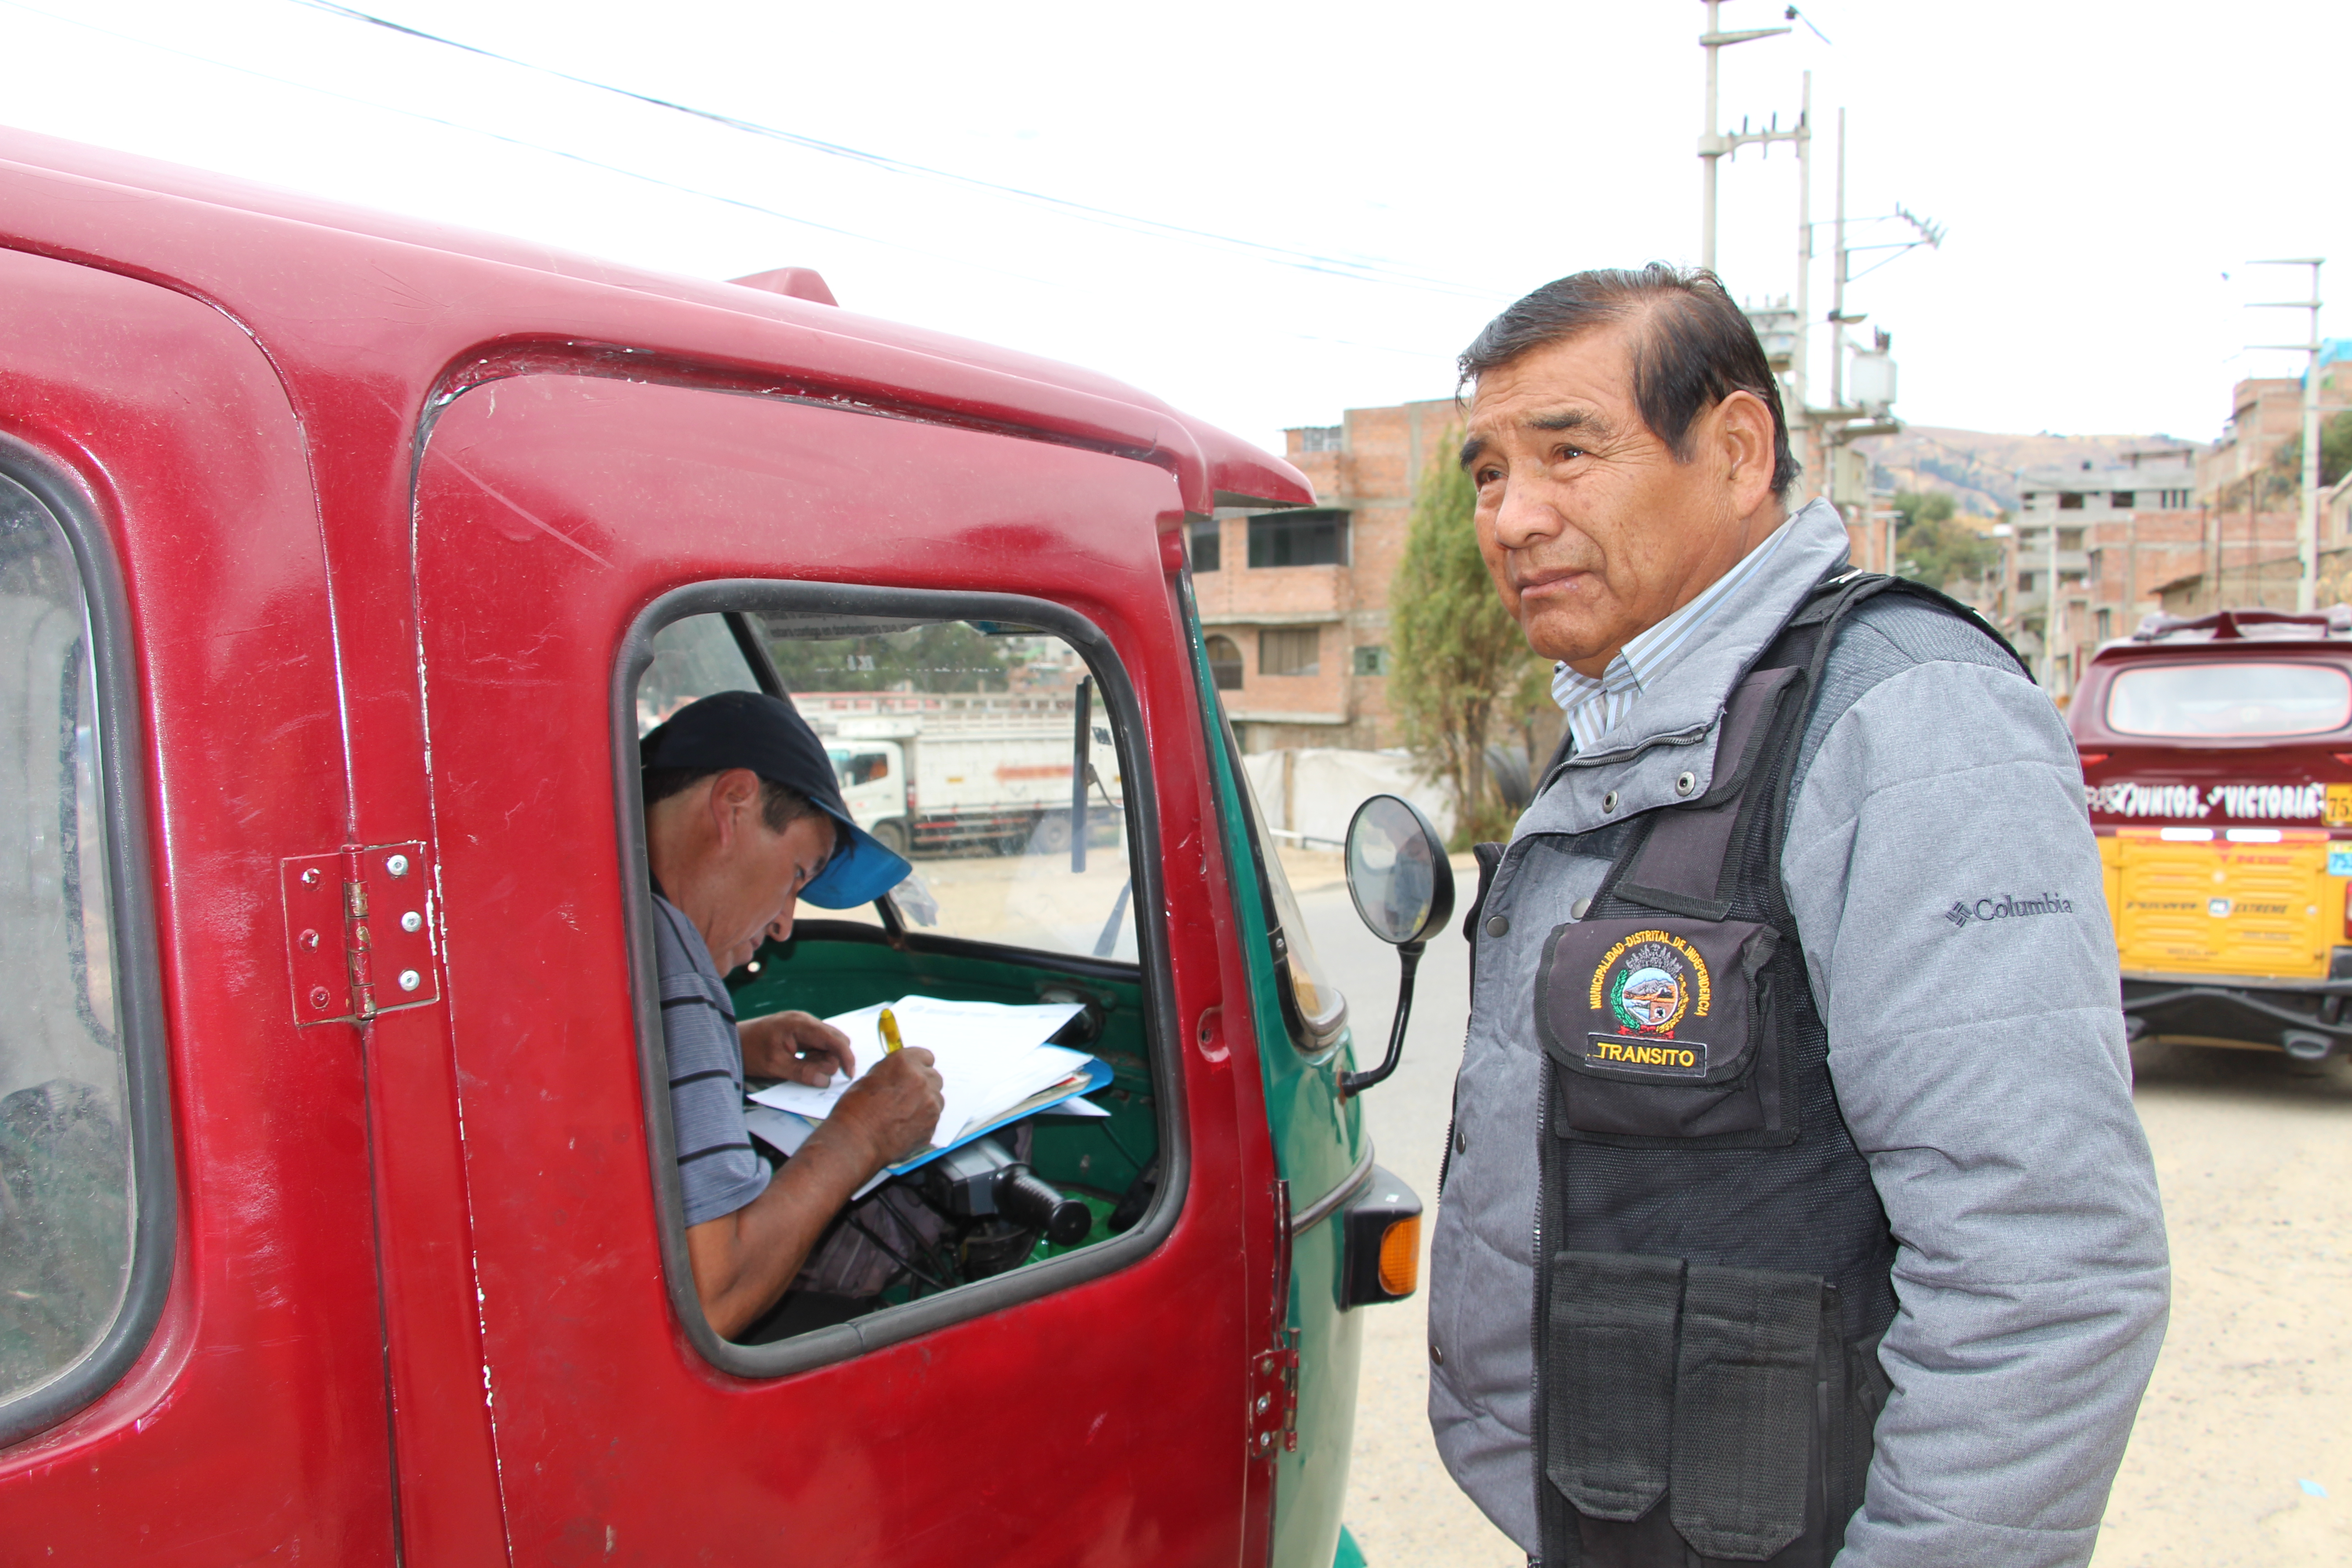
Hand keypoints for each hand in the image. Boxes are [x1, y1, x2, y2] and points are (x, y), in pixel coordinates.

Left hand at [738, 1011, 854, 1085]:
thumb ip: (802, 1072)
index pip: (833, 1038)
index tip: (849, 1074)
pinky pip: (816, 1045)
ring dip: (821, 1060)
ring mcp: (802, 1026)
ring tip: (800, 1068)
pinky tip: (800, 1064)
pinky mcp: (798, 1033)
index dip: (845, 1056)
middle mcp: (805, 1021)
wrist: (731, 1041)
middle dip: (830, 1060)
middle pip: (834, 1040)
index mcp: (800, 1024)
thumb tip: (824, 1081)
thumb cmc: (750, 1050)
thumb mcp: (775, 1065)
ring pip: (827, 1044)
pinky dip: (814, 1058)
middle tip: (813, 1074)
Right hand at [823, 1048, 944, 1169]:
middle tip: (907, 1095)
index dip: (918, 1066)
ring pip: (936, 1098)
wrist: (857, 1140)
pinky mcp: (932, 1124)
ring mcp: (930, 1103)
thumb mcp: (869, 1079)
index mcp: (905, 1063)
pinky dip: (924, 1121)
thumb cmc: (855, 1112)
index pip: (925, 1057)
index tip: (916, 1071)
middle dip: (923, 1085)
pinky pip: (933, 1118)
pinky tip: (905, 1125)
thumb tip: (899, 1074)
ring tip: (904, 1113)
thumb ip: (891, 1073)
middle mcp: (921, 1080)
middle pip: (934, 1077)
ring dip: (925, 1103)